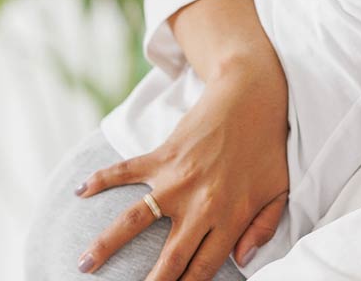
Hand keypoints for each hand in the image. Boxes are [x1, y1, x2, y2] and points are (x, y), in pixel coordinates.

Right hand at [75, 68, 289, 279]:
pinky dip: (100, 180)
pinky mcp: (162, 155)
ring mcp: (176, 180)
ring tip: (84, 265)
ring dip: (106, 244)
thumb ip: (263, 229)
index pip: (203, 268)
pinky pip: (124, 171)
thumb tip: (242, 260)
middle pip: (169, 259)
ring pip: (134, 221)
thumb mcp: (279, 191)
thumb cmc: (268, 147)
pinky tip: (80, 191)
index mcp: (230, 217)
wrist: (252, 96)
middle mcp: (200, 204)